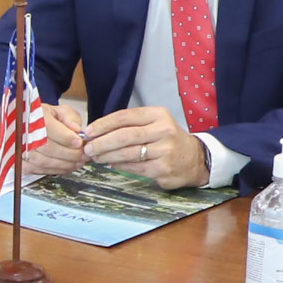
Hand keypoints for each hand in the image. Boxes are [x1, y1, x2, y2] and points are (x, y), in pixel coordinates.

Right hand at [22, 102, 86, 175]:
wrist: (26, 126)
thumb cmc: (43, 118)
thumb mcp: (58, 110)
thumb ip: (69, 117)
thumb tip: (76, 129)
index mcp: (33, 116)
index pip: (48, 127)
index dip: (66, 137)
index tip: (79, 142)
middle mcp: (23, 133)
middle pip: (47, 147)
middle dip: (69, 154)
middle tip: (83, 154)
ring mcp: (19, 149)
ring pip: (43, 161)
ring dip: (64, 164)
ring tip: (78, 162)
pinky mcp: (20, 162)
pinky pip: (38, 170)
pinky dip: (55, 170)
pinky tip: (66, 167)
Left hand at [80, 105, 213, 189]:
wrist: (194, 158)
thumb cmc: (167, 139)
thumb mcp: (154, 124)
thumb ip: (130, 125)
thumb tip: (97, 132)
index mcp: (158, 115)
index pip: (125, 117)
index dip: (104, 124)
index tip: (89, 131)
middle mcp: (163, 130)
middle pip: (125, 136)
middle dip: (102, 143)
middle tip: (88, 148)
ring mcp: (165, 150)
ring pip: (128, 153)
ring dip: (108, 156)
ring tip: (96, 157)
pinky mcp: (163, 168)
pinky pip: (135, 167)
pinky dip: (120, 166)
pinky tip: (111, 165)